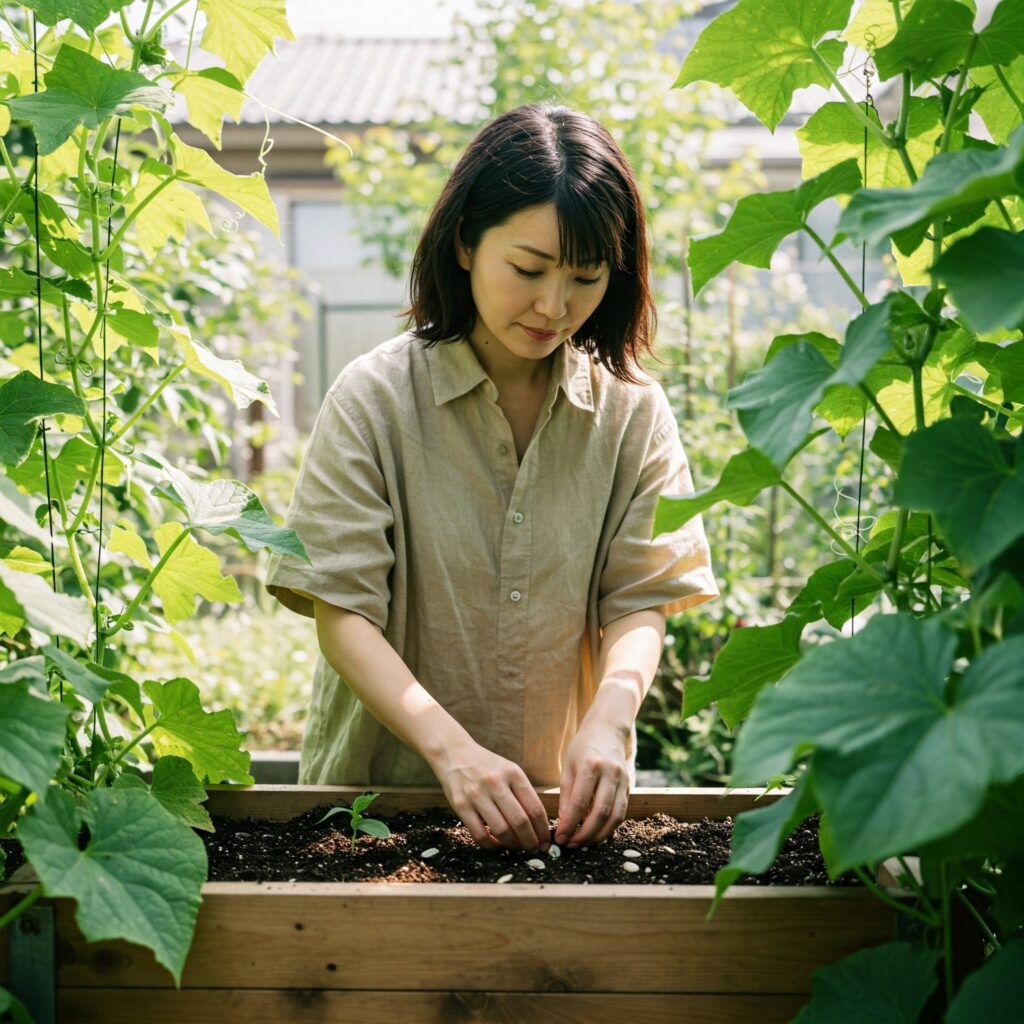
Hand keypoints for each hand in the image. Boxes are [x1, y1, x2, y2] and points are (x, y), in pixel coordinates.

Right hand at [432, 740, 550, 852]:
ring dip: (513, 845)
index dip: (543, 830)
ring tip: (518, 848)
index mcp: (513, 773)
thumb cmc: (486, 765)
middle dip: (531, 841)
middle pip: (520, 821)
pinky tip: (497, 845)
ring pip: (502, 830)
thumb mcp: (509, 769)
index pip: (535, 808)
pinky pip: (480, 834)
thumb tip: (538, 823)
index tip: (545, 841)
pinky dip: (492, 845)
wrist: (453, 753)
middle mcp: (496, 783)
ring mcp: (477, 795)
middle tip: (534, 849)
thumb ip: (522, 792)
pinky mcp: (460, 805)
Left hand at [554, 722, 629, 847]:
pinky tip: (596, 834)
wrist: (607, 730)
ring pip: (614, 817)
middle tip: (570, 844)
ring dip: (598, 835)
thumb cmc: (583, 748)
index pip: (580, 803)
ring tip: (582, 843)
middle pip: (600, 813)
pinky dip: (609, 828)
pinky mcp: (629, 787)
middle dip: (584, 834)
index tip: (559, 837)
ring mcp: (623, 780)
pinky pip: (621, 813)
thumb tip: (565, 823)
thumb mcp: (568, 766)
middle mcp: (611, 773)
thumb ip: (567, 795)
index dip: (569, 824)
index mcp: (592, 765)